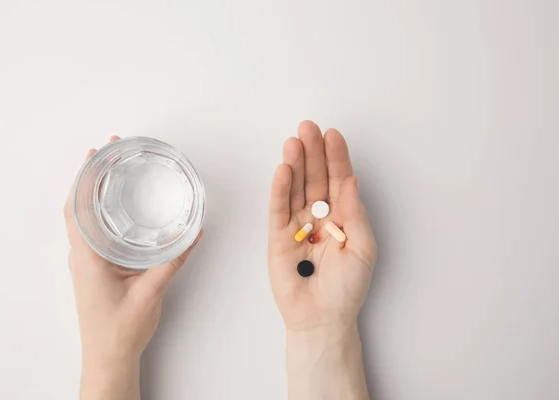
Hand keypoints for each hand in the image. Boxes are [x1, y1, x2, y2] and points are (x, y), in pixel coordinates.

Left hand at [64, 136, 201, 399]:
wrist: (109, 358)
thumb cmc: (120, 330)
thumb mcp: (151, 292)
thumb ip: (173, 260)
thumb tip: (193, 233)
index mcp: (88, 257)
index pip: (76, 209)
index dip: (83, 178)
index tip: (94, 155)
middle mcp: (82, 256)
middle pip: (79, 207)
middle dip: (92, 177)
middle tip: (109, 153)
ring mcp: (87, 262)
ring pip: (86, 219)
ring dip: (95, 193)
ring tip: (113, 172)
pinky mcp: (96, 269)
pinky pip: (96, 233)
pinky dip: (103, 213)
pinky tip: (119, 208)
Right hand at [268, 121, 376, 399]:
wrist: (323, 317)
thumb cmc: (347, 288)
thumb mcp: (363, 248)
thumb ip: (356, 213)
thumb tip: (351, 180)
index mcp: (342, 216)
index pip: (338, 180)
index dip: (336, 157)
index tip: (333, 135)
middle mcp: (319, 216)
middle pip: (314, 178)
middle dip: (312, 152)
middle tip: (308, 127)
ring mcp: (297, 225)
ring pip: (294, 188)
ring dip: (294, 164)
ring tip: (293, 142)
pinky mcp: (277, 237)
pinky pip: (278, 209)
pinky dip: (279, 189)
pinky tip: (281, 170)